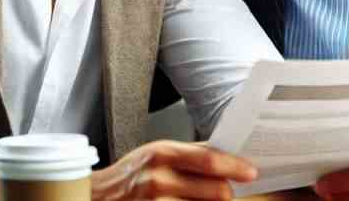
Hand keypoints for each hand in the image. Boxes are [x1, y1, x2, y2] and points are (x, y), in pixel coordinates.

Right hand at [92, 141, 256, 200]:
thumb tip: (224, 154)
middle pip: (214, 191)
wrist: (97, 197)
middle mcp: (160, 179)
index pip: (208, 159)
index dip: (234, 166)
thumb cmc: (131, 174)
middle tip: (230, 192)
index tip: (252, 172)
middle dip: (227, 194)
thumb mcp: (156, 154)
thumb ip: (188, 154)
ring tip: (210, 199)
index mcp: (163, 153)